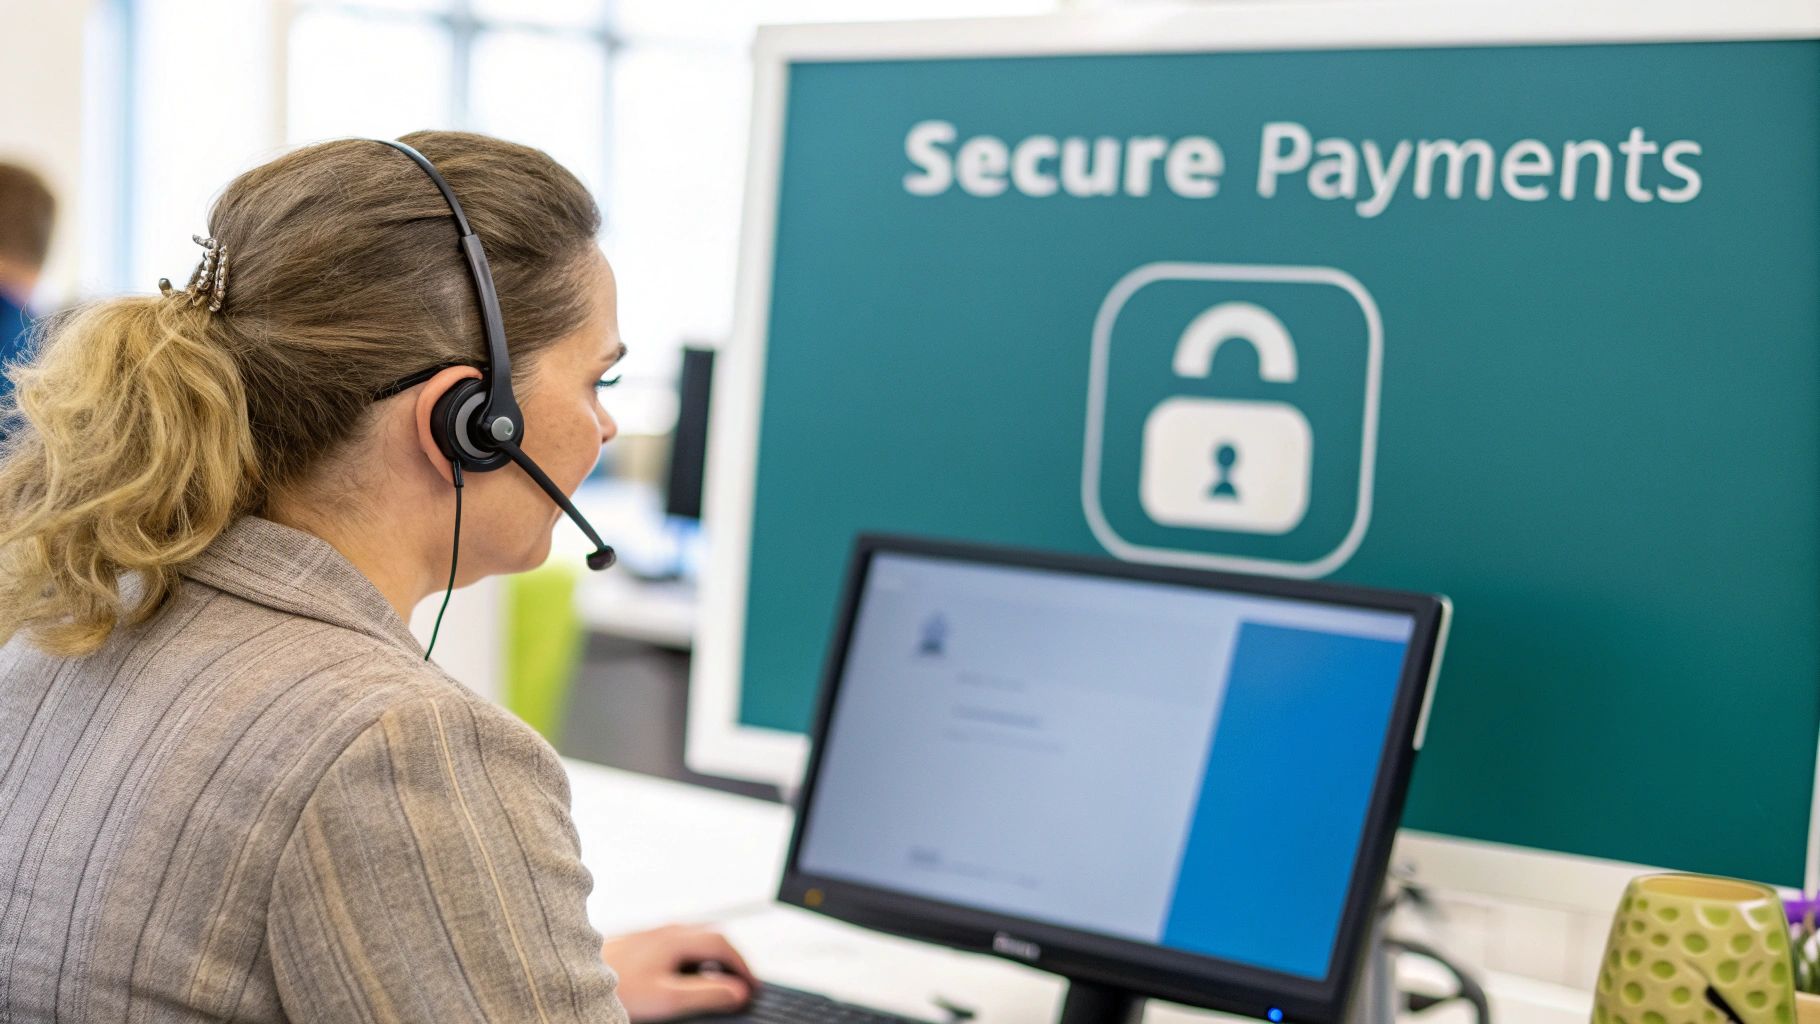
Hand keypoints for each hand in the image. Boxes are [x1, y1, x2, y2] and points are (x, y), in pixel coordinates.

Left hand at [601, 924, 758, 1021]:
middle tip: (743, 983)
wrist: (575, 979)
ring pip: (695, 939)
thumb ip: (706, 994)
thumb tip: (738, 992)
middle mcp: (666, 930)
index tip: (753, 985)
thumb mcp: (668, 998)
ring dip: (713, 958)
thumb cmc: (618, 989)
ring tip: (720, 982)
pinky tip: (686, 977)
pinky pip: (678, 944)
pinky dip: (694, 958)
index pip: (723, 944)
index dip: (743, 965)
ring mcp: (652, 934)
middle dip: (732, 959)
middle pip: (712, 936)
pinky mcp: (640, 942)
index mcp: (677, 939)